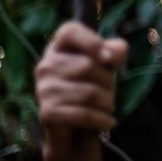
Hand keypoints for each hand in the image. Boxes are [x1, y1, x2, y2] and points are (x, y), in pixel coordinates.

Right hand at [35, 21, 128, 155]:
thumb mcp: (104, 66)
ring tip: (107, 107)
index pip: (70, 31)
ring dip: (107, 103)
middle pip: (88, 66)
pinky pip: (84, 114)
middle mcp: (46, 65)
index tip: (109, 58)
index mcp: (58, 47)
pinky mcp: (48, 113)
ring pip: (89, 93)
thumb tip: (118, 49)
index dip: (92, 42)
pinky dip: (102, 119)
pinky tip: (108, 121)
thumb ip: (113, 52)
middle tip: (109, 92)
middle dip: (108, 82)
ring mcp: (44, 90)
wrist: (73, 129)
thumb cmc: (89, 88)